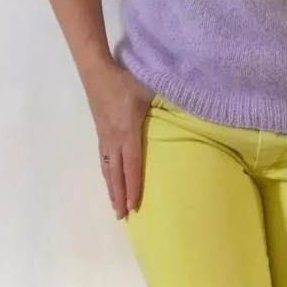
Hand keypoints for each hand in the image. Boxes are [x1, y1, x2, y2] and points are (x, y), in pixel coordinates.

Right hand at [83, 63, 155, 219]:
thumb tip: (189, 104)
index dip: (134, 185)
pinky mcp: (100, 131)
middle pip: (117, 173)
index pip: (132, 163)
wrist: (97, 71)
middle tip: (122, 216)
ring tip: (114, 205)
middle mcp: (113, 138)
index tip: (135, 204)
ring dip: (111, 188)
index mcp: (127, 130)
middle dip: (119, 195)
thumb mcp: (149, 88)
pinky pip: (103, 158)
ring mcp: (104, 136)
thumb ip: (168, 99)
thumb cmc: (125, 79)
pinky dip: (106, 174)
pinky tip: (108, 180)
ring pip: (107, 168)